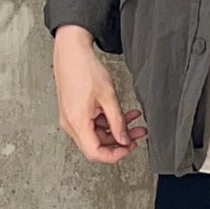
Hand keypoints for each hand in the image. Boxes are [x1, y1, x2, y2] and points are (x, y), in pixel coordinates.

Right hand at [53, 25, 147, 163]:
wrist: (71, 53)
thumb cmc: (85, 70)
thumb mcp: (108, 96)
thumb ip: (117, 121)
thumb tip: (124, 139)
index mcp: (77, 123)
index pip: (95, 153)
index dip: (115, 155)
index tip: (129, 148)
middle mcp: (71, 124)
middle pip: (97, 144)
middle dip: (120, 140)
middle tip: (138, 134)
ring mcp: (72, 118)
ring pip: (97, 133)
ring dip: (117, 128)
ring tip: (135, 120)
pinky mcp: (75, 112)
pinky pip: (93, 123)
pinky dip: (109, 120)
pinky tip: (123, 113)